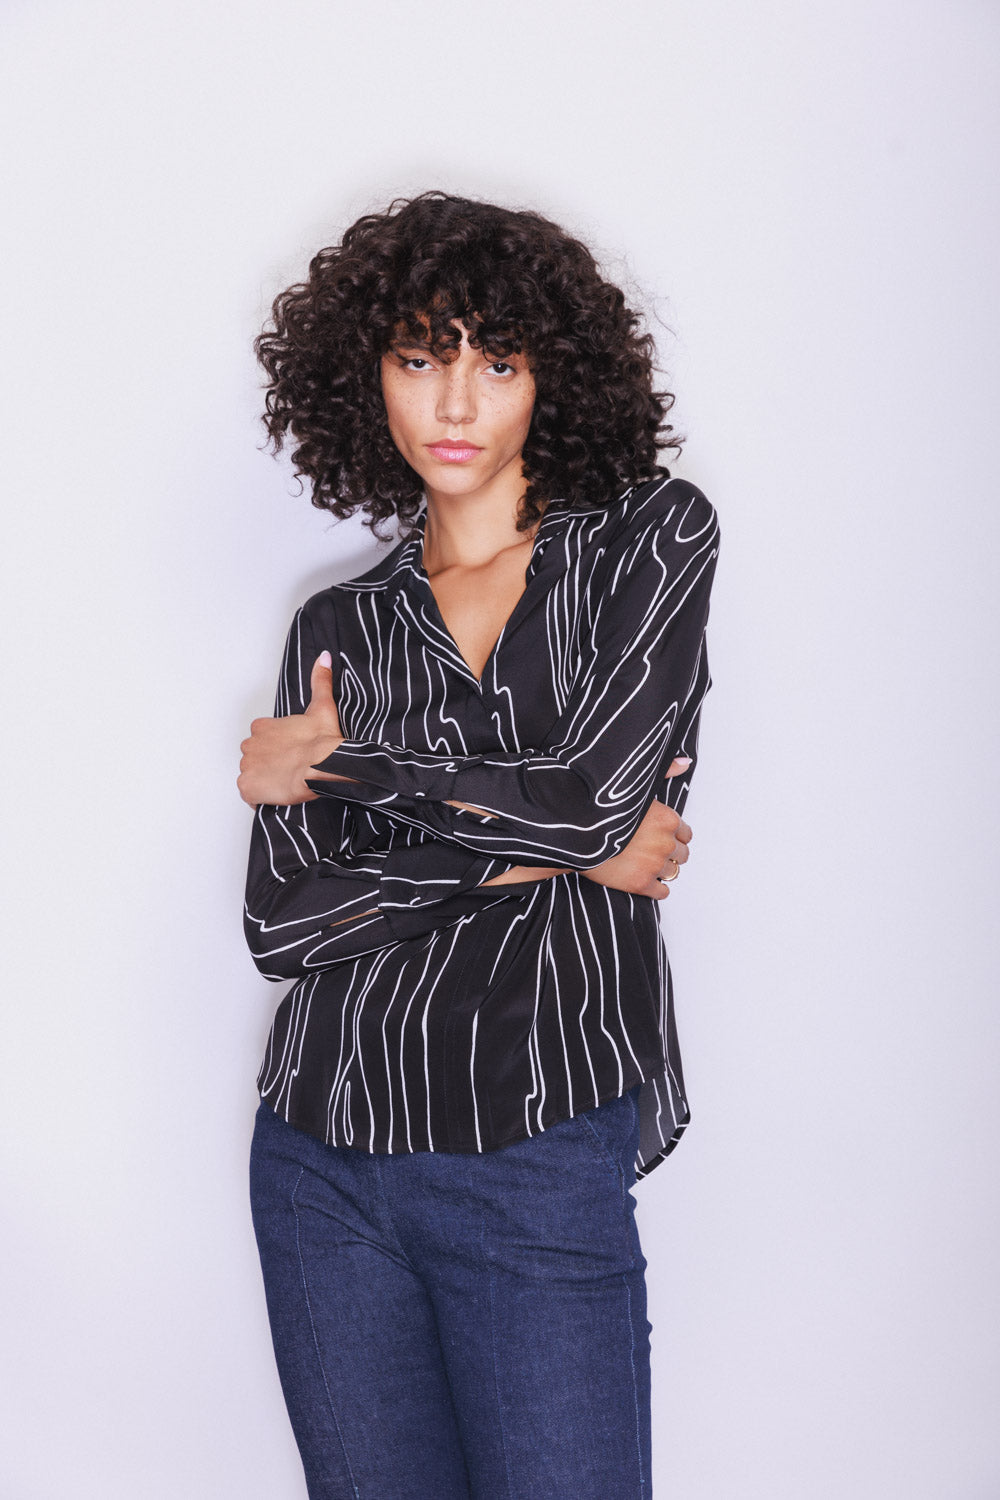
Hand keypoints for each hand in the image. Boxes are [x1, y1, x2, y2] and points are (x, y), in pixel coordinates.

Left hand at [238, 651, 347, 806]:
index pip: (262, 737)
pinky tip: (277, 795)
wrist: (323, 767)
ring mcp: (247, 767)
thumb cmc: (323, 742)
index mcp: (262, 727)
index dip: (277, 746)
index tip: (291, 752)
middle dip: (269, 763)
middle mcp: (249, 745)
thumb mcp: (322, 706)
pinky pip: (249, 795)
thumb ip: (320, 681)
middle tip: (289, 769)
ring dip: (265, 780)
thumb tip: (324, 657)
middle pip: (255, 756)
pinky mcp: (247, 787)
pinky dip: (259, 798)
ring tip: (286, 784)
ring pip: (252, 775)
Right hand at [479, 758, 693, 893]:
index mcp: (667, 819)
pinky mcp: (641, 884)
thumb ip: (663, 773)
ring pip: (673, 873)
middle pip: (682, 855)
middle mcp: (665, 842)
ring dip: (661, 870)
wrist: (574, 833)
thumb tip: (685, 761)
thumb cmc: (600, 808)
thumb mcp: (634, 786)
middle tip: (649, 851)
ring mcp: (654, 865)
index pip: (686, 834)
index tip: (659, 836)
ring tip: (643, 864)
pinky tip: (642, 879)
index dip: (672, 835)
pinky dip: (655, 888)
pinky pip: (662, 892)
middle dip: (668, 853)